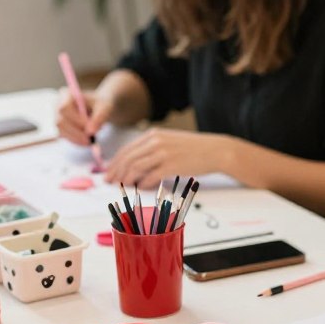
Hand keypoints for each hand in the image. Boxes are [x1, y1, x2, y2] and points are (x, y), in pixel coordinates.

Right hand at [56, 90, 113, 143]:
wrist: (98, 107)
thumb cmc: (101, 104)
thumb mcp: (104, 108)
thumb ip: (99, 118)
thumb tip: (90, 132)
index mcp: (67, 95)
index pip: (65, 108)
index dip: (76, 120)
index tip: (90, 129)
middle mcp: (58, 105)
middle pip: (60, 121)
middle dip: (76, 133)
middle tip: (91, 140)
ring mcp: (57, 117)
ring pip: (61, 131)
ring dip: (76, 139)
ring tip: (91, 141)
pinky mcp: (61, 127)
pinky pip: (65, 137)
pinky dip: (76, 141)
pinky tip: (87, 142)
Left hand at [102, 128, 228, 188]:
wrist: (216, 150)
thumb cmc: (194, 149)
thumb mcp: (170, 141)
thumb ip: (152, 149)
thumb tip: (135, 166)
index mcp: (153, 135)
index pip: (126, 149)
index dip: (114, 163)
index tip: (109, 172)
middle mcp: (156, 141)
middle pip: (128, 158)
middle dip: (116, 172)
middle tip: (110, 182)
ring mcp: (163, 153)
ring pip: (136, 167)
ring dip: (126, 179)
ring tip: (123, 187)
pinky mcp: (172, 165)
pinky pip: (150, 177)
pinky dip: (143, 184)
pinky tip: (141, 188)